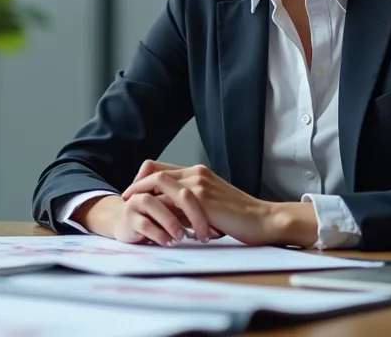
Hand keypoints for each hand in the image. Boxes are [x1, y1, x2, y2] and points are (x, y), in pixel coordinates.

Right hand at [73, 193, 221, 245]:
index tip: (217, 226)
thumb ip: (191, 210)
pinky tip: (169, 242)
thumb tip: (219, 225)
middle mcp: (150, 188)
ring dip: (172, 221)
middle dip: (192, 213)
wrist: (123, 222)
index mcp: (166, 183)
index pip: (187, 186)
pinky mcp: (128, 219)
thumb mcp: (175, 211)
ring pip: (154, 203)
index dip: (204, 206)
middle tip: (205, 233)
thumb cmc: (154, 217)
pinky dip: (159, 234)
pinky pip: (144, 224)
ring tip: (184, 237)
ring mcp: (136, 202)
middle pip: (173, 190)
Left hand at [121, 161, 315, 246]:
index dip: (143, 178)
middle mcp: (197, 173)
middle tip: (125, 201)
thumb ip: (192, 203)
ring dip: (144, 198)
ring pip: (159, 183)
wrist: (264, 220)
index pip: (162, 167)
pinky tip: (153, 224)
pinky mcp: (203, 200)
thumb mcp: (212, 204)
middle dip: (136, 186)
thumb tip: (171, 213)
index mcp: (199, 172)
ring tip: (135, 212)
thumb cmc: (240, 217)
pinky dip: (159, 212)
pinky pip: (171, 202)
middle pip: (155, 172)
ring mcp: (199, 185)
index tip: (133, 193)